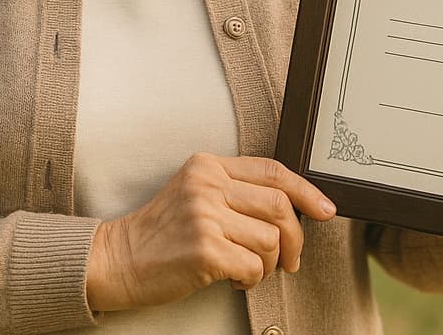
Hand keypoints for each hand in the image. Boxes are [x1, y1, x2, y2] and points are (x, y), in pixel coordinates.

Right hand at [84, 153, 336, 310]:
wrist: (118, 259)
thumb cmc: (161, 232)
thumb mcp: (196, 193)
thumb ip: (235, 190)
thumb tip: (290, 208)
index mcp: (209, 165)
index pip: (272, 170)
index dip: (306, 191)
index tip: (325, 208)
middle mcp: (208, 184)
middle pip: (278, 204)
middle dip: (295, 237)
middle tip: (291, 259)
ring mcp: (205, 215)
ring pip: (270, 238)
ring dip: (268, 263)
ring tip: (249, 268)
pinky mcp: (204, 249)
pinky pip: (253, 265)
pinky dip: (252, 278)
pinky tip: (233, 278)